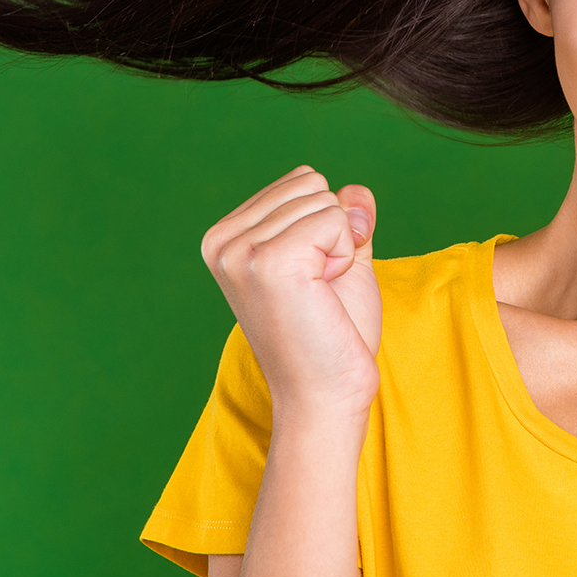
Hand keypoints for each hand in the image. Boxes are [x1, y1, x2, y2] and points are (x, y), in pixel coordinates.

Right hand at [200, 165, 383, 413]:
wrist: (326, 395)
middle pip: (311, 184)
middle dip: (334, 234)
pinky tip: (322, 295)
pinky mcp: (268, 263)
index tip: (312, 276)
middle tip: (318, 289)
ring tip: (317, 295)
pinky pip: (335, 219)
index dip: (326, 226)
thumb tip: (355, 189)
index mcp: (225, 237)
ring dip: (339, 248)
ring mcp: (240, 252)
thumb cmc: (333, 334)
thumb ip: (345, 218)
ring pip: (325, 200)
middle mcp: (221, 241)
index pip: (300, 181)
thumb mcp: (340, 260)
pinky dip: (344, 256)